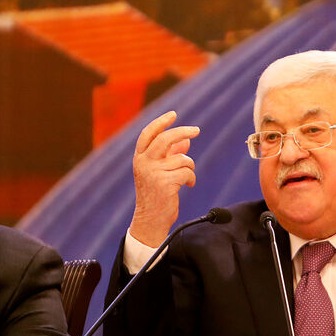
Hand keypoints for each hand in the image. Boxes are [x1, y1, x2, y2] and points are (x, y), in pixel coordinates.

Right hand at [128, 111, 199, 247]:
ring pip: (182, 158)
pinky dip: (191, 178)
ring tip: (186, 177)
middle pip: (165, 139)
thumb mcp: (159, 171)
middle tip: (196, 130)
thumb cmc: (155, 195)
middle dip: (183, 132)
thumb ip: (170, 155)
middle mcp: (143, 163)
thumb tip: (185, 141)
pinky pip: (187, 172)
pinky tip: (188, 185)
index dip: (160, 122)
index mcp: (139, 158)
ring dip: (189, 166)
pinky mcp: (165, 183)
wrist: (150, 220)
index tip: (173, 114)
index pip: (148, 134)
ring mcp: (153, 173)